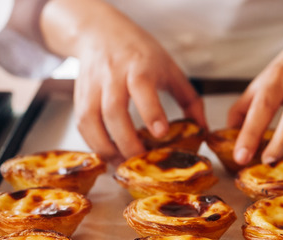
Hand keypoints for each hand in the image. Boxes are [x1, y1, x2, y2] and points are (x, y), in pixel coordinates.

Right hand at [41, 0, 205, 162]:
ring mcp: (93, 85)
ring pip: (92, 119)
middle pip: (114, 110)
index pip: (142, 87)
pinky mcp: (79, 96)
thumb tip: (203, 130)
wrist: (101, 32)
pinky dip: (93, 144)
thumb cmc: (139, 52)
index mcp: (140, 65)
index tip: (160, 133)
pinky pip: (82, 124)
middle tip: (140, 161)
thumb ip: (189, 99)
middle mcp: (113, 74)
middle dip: (126, 141)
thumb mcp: (170, 69)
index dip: (151, 112)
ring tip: (123, 164)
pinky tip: (108, 155)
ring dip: (106, 147)